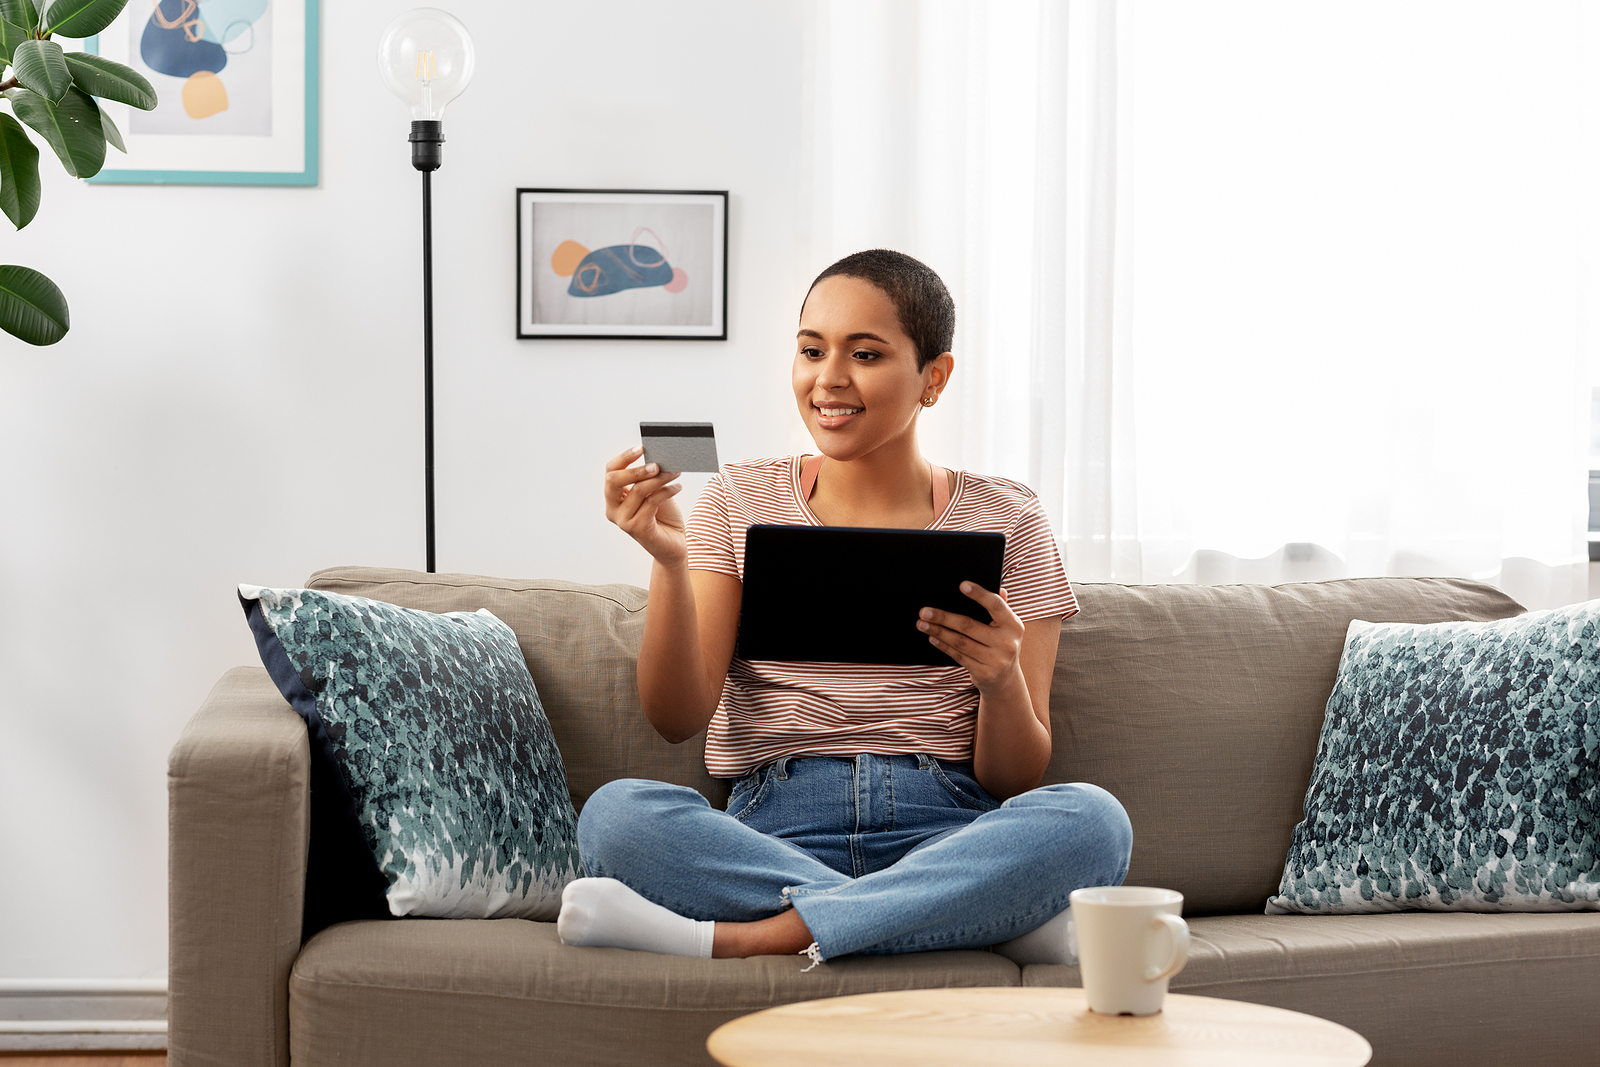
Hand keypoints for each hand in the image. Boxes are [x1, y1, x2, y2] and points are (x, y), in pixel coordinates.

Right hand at [604, 446, 686, 564]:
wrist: (674, 545)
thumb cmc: (663, 517)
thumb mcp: (655, 492)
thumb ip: (650, 479)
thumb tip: (657, 459)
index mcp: (614, 498)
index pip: (610, 473)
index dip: (624, 458)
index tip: (641, 448)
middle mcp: (613, 510)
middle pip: (614, 481)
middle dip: (636, 469)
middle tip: (657, 464)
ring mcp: (623, 520)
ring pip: (638, 490)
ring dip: (659, 479)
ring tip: (675, 472)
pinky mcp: (637, 528)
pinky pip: (652, 502)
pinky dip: (667, 491)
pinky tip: (678, 486)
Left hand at [917, 583, 1025, 690]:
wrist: (1006, 679)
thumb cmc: (1001, 644)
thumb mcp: (1006, 627)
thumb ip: (1001, 607)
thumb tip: (1000, 589)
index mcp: (1014, 625)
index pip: (996, 605)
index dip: (979, 594)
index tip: (962, 585)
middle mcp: (1007, 643)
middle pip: (969, 626)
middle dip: (944, 617)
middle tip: (925, 611)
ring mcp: (996, 660)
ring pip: (960, 642)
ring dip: (938, 631)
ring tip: (922, 623)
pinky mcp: (984, 673)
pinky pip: (959, 656)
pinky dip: (943, 646)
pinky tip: (932, 638)